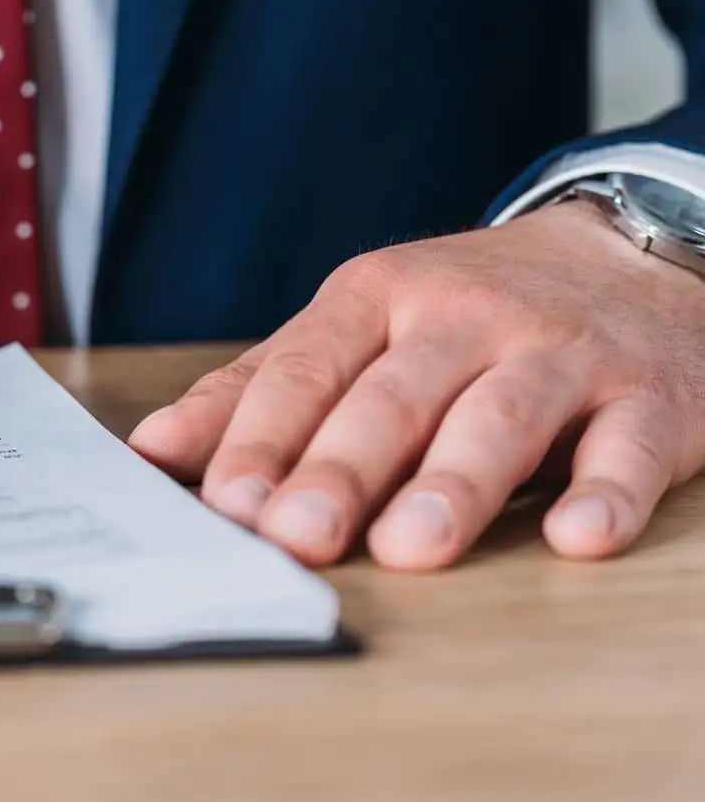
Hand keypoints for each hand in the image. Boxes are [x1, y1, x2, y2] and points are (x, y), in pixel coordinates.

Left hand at [128, 201, 704, 568]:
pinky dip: (607, 491)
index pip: (306, 370)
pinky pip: (629, 446)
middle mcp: (464, 318)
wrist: (634, 254)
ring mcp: (560, 355)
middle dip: (341, 468)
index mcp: (376, 297)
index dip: (265, 437)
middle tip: (300, 534)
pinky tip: (577, 537)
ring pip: (500, 418)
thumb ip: (256, 390)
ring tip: (413, 547)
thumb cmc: (464, 314)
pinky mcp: (650, 398)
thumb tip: (151, 449)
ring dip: (455, 484)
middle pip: (392, 398)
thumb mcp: (355, 327)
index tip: (228, 501)